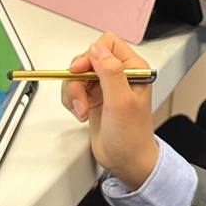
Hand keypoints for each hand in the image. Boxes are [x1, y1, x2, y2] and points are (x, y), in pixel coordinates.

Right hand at [60, 33, 157, 188]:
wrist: (126, 161)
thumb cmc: (132, 136)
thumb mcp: (121, 102)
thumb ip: (110, 73)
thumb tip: (97, 49)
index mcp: (133, 68)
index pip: (107, 44)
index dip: (91, 55)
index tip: (82, 72)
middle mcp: (119, 74)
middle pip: (87, 58)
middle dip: (78, 79)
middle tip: (82, 98)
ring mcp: (105, 86)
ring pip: (77, 74)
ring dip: (74, 93)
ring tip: (82, 110)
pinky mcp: (93, 97)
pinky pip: (73, 89)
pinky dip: (72, 101)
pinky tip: (82, 114)